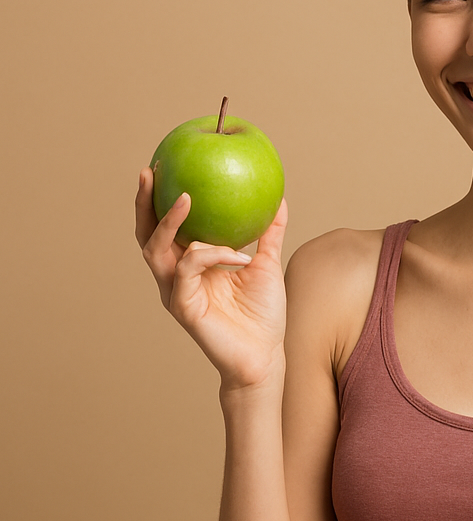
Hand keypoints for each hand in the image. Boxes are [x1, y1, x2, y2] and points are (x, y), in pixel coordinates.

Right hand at [135, 166, 287, 389]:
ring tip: (185, 198)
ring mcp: (176, 292)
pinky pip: (189, 270)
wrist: (265, 356)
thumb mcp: (266, 264)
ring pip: (156, 250)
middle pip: (146, 234)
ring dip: (169, 222)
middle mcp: (176, 276)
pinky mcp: (183, 307)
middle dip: (144, 202)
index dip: (158, 198)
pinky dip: (212, 255)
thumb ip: (268, 233)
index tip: (164, 165)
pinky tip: (237, 252)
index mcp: (190, 264)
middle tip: (151, 171)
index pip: (165, 226)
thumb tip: (280, 199)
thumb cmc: (263, 315)